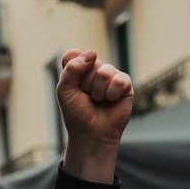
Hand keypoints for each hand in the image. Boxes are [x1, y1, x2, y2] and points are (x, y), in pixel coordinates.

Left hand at [58, 49, 133, 183]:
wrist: (91, 135)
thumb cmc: (77, 114)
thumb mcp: (65, 92)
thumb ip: (71, 70)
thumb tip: (92, 53)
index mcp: (78, 69)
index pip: (73, 55)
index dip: (72, 70)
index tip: (72, 86)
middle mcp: (95, 69)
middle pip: (89, 62)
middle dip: (85, 84)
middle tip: (87, 97)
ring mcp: (111, 75)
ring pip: (104, 72)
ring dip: (98, 92)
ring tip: (98, 101)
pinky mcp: (125, 84)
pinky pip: (119, 80)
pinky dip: (112, 94)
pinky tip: (111, 101)